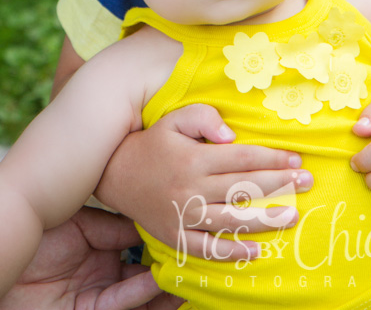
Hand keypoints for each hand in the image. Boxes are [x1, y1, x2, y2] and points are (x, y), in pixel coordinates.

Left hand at [0, 206, 178, 309]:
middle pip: (144, 267)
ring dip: (166, 284)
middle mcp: (102, 269)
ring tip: (194, 271)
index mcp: (99, 243)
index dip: (161, 231)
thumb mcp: (79, 223)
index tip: (186, 218)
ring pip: (140, 290)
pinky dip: (143, 294)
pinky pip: (121, 302)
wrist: (4, 253)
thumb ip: (113, 224)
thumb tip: (150, 219)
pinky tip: (162, 281)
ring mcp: (98, 292)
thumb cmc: (34, 233)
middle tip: (200, 247)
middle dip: (172, 261)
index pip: (138, 238)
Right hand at [95, 104, 311, 258]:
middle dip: (279, 184)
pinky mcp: (175, 235)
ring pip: (230, 219)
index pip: (242, 158)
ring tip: (293, 215)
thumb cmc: (155, 141)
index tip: (296, 159)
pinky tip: (256, 250)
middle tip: (307, 182)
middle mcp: (191, 188)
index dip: (272, 158)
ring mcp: (183, 215)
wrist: (115, 174)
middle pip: (243, 187)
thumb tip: (232, 135)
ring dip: (264, 218)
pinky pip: (206, 248)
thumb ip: (205, 118)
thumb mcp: (176, 118)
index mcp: (195, 158)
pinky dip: (232, 251)